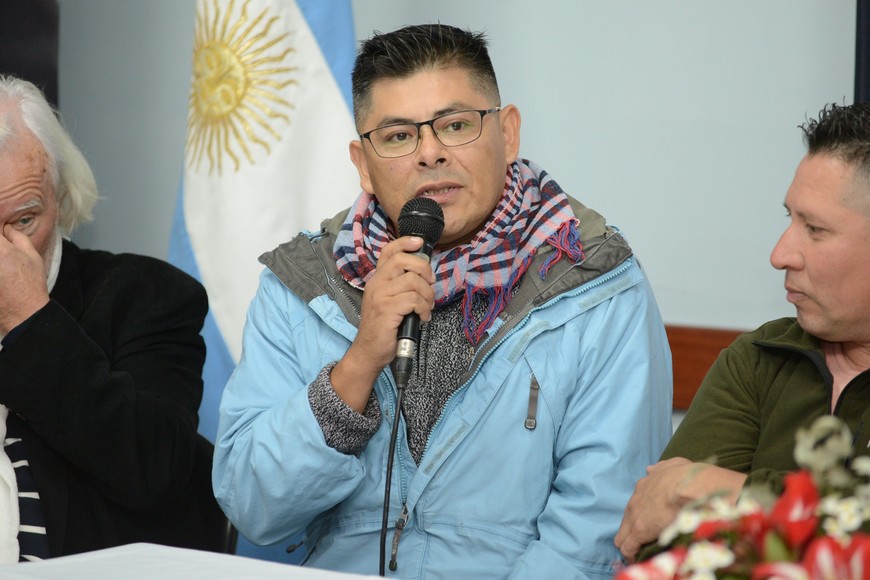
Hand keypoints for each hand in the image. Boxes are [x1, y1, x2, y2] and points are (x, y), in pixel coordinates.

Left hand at [0, 225, 49, 334]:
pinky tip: (2, 278)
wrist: (23, 312)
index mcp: (0, 248)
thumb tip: (6, 229)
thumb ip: (18, 237)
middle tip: (6, 258)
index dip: (0, 232)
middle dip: (0, 248)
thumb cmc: (30, 284)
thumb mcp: (32, 257)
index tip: (3, 233)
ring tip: (4, 269)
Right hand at [330, 236, 434, 411]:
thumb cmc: (384, 327)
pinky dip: (424, 308)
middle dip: (424, 270)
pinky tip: (423, 317)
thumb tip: (424, 274)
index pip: (388, 251)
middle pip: (403, 261)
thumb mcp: (388, 301)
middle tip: (430, 284)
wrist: (369, 351)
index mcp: (377, 279)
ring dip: (427, 295)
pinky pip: (414, 300)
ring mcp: (381, 295)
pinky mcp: (387, 309)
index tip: (420, 243)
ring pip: (414, 282)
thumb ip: (400, 286)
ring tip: (427, 307)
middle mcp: (377, 283)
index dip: (405, 242)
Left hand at [614, 458, 746, 561]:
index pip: (636, 504)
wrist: (687, 486)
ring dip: (629, 543)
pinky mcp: (637, 532)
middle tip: (640, 541)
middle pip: (626, 520)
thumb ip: (661, 468)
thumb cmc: (685, 476)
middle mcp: (635, 501)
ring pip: (623, 535)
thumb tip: (651, 469)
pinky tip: (635, 559)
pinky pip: (628, 547)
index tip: (647, 522)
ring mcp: (634, 517)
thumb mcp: (672, 465)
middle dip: (631, 530)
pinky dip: (631, 554)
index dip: (640, 514)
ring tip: (636, 554)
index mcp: (644, 487)